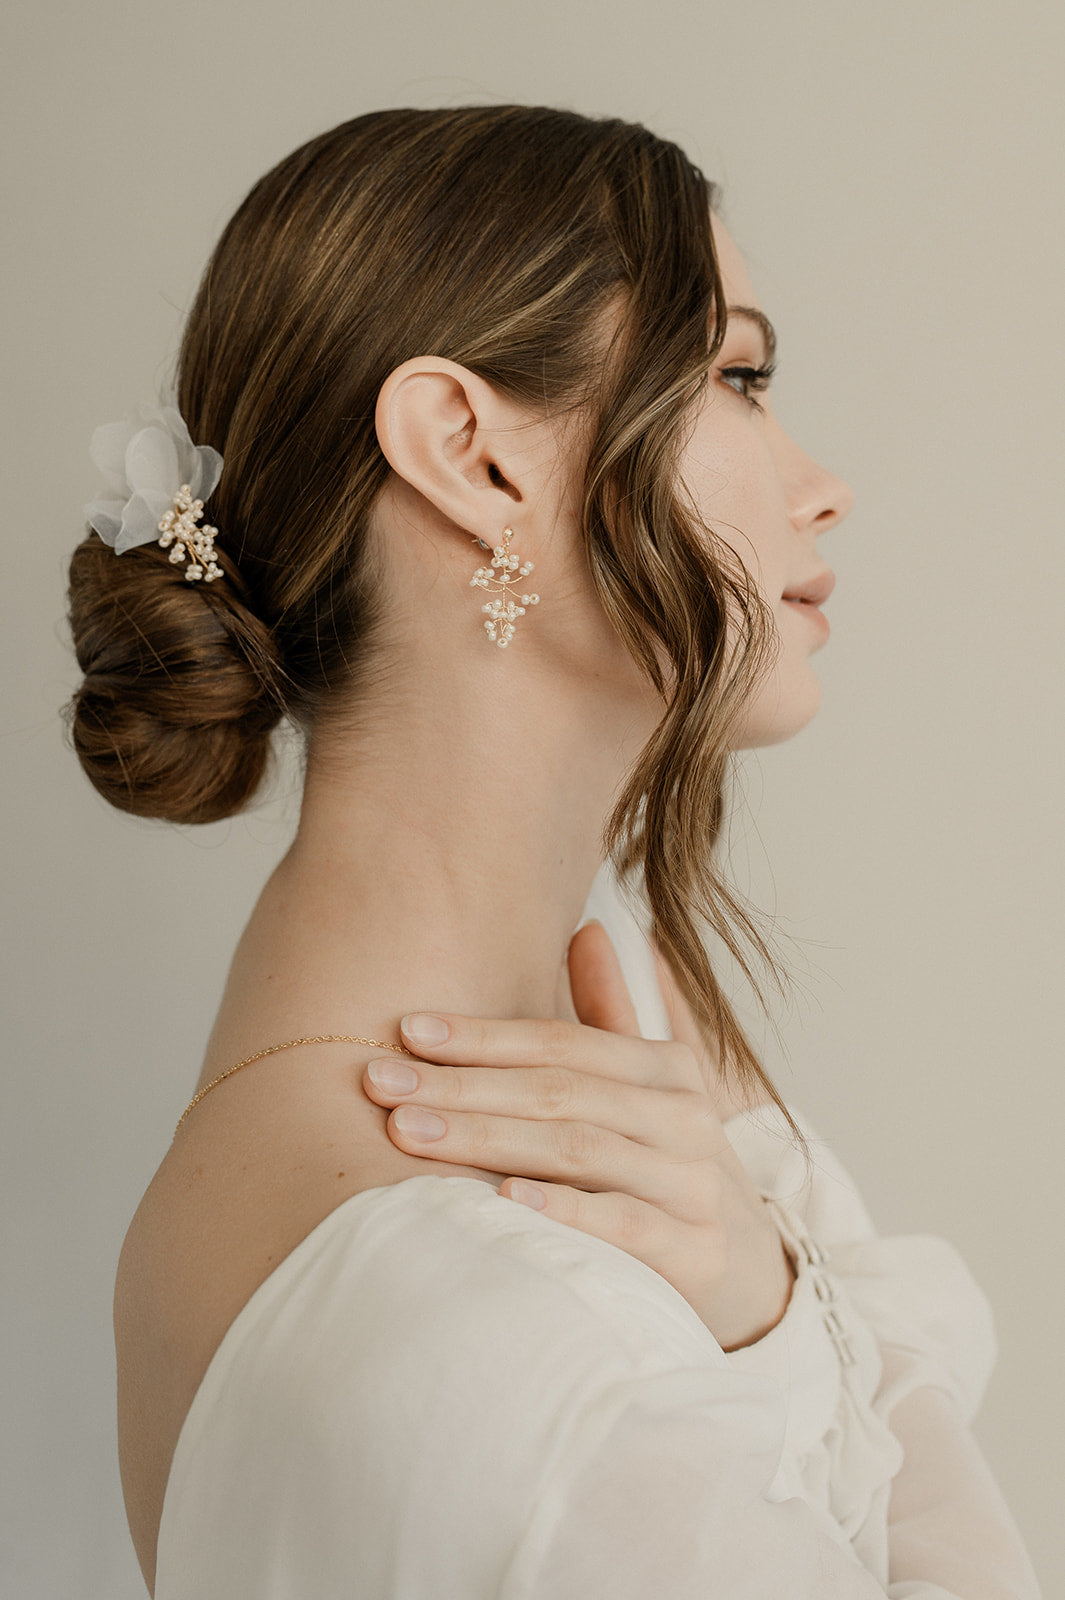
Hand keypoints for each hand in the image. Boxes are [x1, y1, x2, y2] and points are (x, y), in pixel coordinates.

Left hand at [361, 921, 794, 1350]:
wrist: (750, 1273)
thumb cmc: (671, 1168)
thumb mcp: (650, 1088)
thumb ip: (612, 1012)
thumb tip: (589, 928)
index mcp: (666, 1069)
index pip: (561, 1043)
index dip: (482, 1034)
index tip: (406, 1031)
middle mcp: (683, 1117)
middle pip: (558, 1092)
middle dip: (462, 1085)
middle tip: (381, 1083)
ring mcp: (692, 1184)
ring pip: (578, 1151)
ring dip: (486, 1139)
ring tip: (412, 1133)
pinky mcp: (694, 1250)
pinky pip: (622, 1224)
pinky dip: (564, 1210)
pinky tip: (504, 1201)